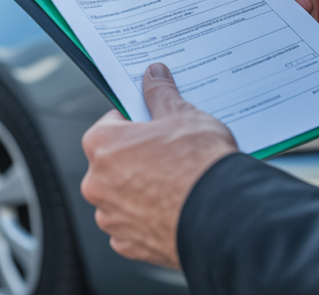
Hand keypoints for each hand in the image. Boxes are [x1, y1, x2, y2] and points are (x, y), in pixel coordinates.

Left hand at [80, 63, 236, 268]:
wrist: (222, 215)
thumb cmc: (198, 164)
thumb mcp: (182, 115)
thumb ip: (160, 94)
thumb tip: (154, 75)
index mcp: (102, 144)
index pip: (110, 123)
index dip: (136, 122)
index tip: (154, 126)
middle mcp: (96, 182)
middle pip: (114, 161)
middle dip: (137, 157)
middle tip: (169, 155)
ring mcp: (110, 216)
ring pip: (121, 195)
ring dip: (140, 189)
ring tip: (175, 184)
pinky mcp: (127, 243)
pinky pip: (132, 225)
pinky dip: (148, 218)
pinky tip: (172, 208)